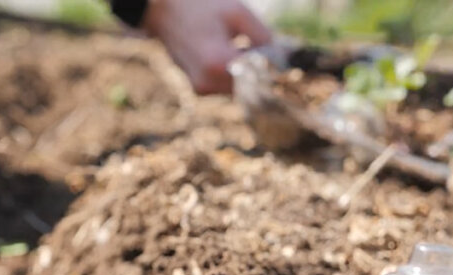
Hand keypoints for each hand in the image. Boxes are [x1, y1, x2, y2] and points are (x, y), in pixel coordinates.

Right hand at [141, 0, 271, 94]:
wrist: (163, 11)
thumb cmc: (200, 6)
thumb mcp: (237, 13)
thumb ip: (263, 36)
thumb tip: (283, 56)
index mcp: (219, 63)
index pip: (261, 77)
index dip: (277, 68)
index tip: (289, 61)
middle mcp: (208, 82)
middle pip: (251, 86)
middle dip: (263, 71)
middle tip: (274, 54)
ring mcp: (201, 88)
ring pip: (239, 88)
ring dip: (249, 74)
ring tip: (250, 51)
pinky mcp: (197, 87)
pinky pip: (226, 86)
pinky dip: (235, 74)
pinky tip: (234, 55)